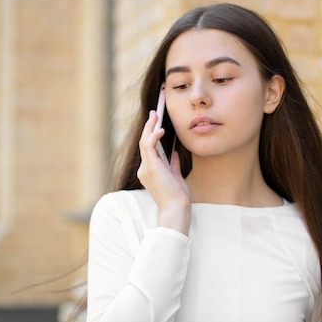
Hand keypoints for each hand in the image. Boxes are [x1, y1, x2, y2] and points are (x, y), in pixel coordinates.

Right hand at [137, 111, 190, 234]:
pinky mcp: (151, 167)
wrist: (177, 208)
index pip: (148, 148)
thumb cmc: (178, 196)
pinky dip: (153, 136)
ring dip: (150, 127)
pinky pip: (148, 147)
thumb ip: (173, 164)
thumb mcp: (176, 176)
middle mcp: (144, 169)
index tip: (156, 122)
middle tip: (155, 112)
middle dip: (149, 126)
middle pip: (144, 142)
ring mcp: (145, 168)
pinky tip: (160, 129)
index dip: (151, 134)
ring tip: (156, 114)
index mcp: (149, 171)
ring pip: (145, 142)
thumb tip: (175, 153)